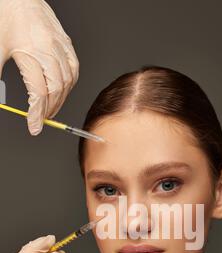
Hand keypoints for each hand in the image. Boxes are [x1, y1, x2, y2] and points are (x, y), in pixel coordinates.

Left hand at [0, 0, 78, 134]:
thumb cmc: (6, 15)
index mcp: (32, 51)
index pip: (39, 93)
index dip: (37, 114)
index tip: (34, 127)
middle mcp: (50, 49)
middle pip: (56, 90)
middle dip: (49, 110)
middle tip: (40, 120)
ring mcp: (60, 45)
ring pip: (68, 81)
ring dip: (60, 100)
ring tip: (50, 109)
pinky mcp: (66, 42)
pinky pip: (74, 69)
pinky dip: (68, 85)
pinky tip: (60, 90)